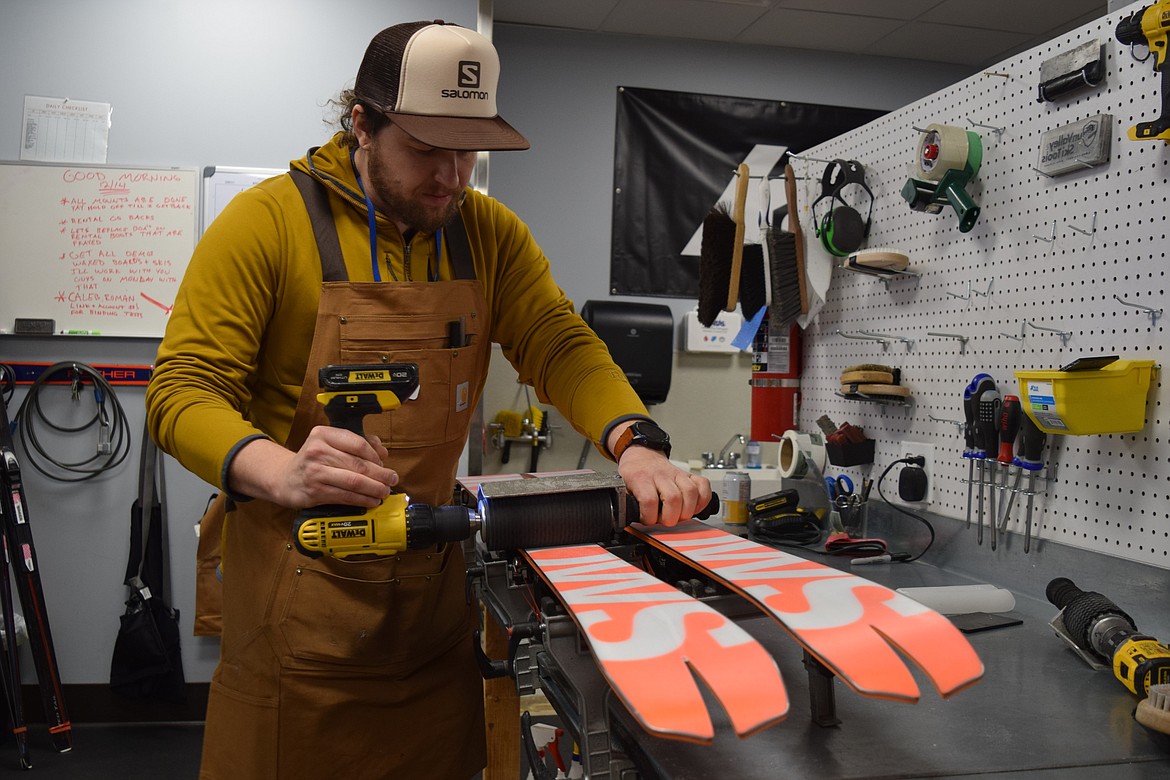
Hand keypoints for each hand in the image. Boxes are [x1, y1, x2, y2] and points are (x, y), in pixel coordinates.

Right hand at [229, 426, 397, 508]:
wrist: (284, 479)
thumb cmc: (313, 460)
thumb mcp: (330, 444)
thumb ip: (357, 443)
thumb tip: (383, 452)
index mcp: (323, 434)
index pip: (358, 443)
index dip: (376, 455)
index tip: (384, 463)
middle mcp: (317, 451)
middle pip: (359, 464)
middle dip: (380, 474)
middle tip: (392, 479)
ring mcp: (315, 472)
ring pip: (354, 481)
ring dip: (374, 488)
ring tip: (384, 491)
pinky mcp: (315, 492)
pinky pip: (346, 496)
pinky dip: (363, 499)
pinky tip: (372, 501)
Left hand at [617, 446, 710, 526]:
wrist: (642, 456)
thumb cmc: (634, 474)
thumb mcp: (623, 488)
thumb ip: (627, 503)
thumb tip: (630, 519)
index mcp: (641, 478)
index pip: (649, 500)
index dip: (650, 516)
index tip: (648, 520)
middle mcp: (661, 475)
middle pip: (673, 498)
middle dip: (671, 517)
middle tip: (665, 520)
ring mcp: (677, 473)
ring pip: (691, 492)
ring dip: (687, 511)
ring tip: (679, 515)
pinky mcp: (689, 474)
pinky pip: (704, 485)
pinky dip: (703, 499)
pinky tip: (693, 506)